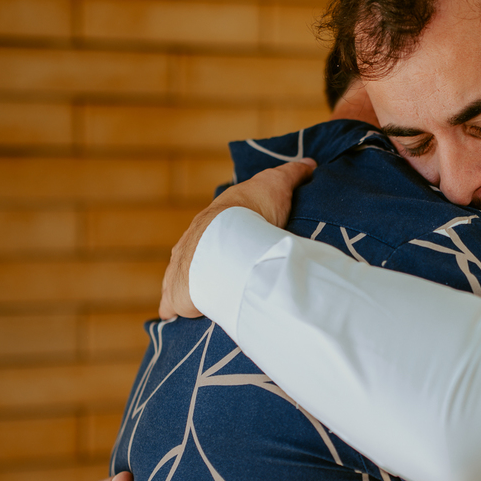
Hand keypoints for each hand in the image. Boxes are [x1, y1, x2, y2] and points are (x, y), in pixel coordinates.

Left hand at [158, 159, 315, 319]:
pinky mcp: (177, 292)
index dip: (219, 239)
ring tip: (202, 305)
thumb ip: (292, 174)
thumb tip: (309, 164)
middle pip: (194, 258)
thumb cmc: (253, 211)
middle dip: (202, 269)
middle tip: (221, 283)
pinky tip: (177, 316)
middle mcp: (191, 244)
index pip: (211, 231)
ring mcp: (181, 268)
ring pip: (179, 279)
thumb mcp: (277, 185)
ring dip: (189, 290)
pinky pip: (171, 303)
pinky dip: (173, 308)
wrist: (230, 237)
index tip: (230, 249)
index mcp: (210, 223)